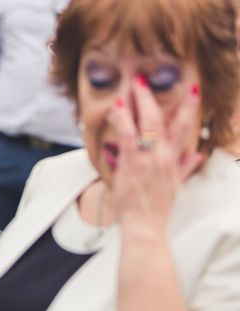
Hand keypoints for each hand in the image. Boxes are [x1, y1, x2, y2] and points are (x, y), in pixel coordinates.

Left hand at [109, 76, 203, 235]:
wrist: (146, 224)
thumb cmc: (156, 208)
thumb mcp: (175, 186)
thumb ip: (185, 168)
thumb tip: (197, 156)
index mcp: (174, 160)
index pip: (185, 128)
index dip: (189, 107)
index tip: (192, 90)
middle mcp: (164, 156)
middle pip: (164, 119)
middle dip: (153, 98)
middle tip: (144, 80)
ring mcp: (149, 158)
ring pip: (146, 122)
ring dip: (139, 102)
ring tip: (131, 86)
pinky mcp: (132, 162)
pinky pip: (127, 134)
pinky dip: (122, 119)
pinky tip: (117, 107)